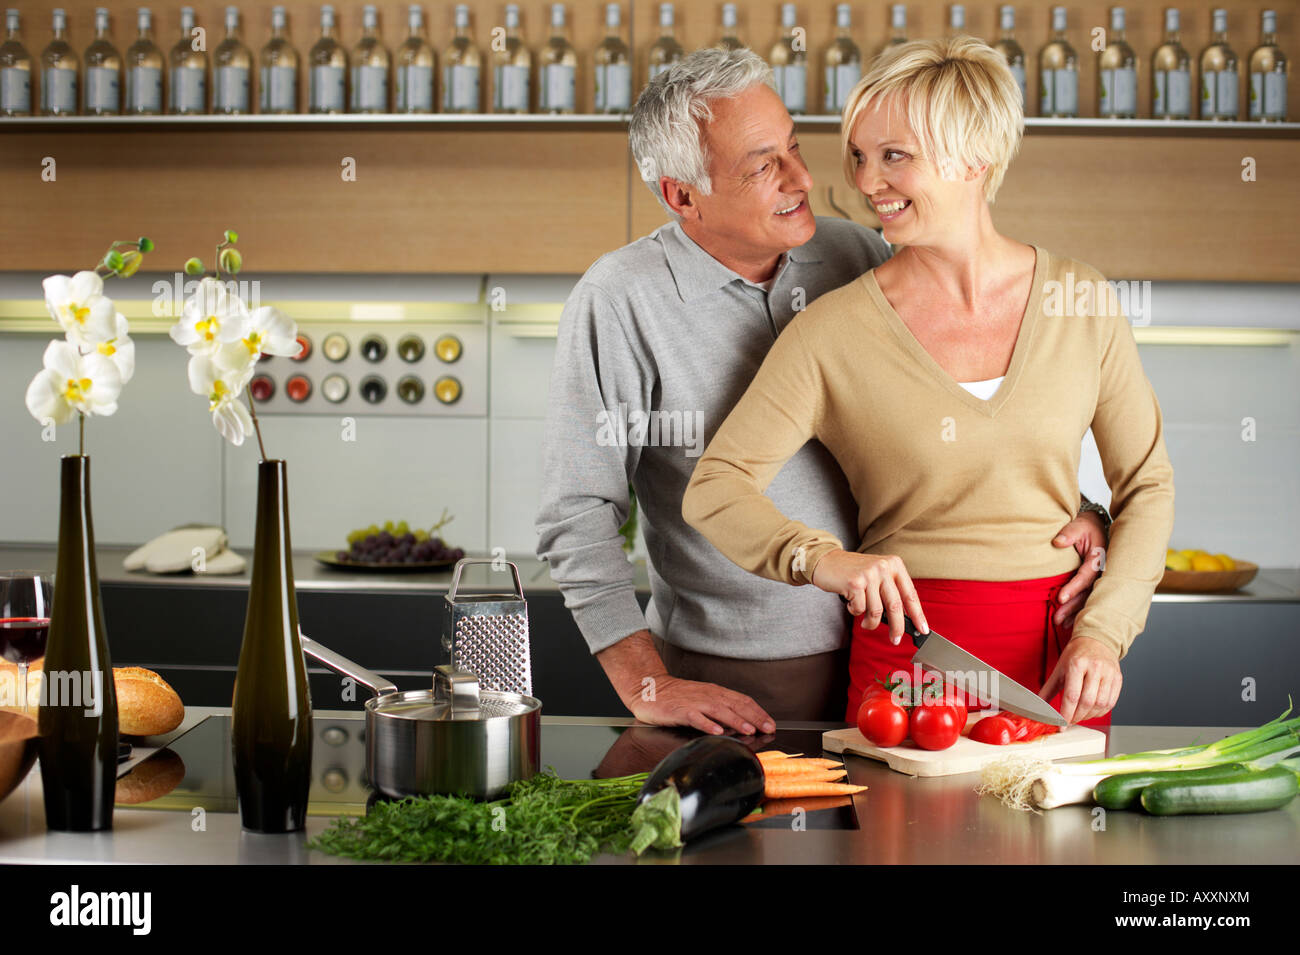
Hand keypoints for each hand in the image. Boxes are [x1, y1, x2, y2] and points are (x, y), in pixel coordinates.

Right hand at [625, 673, 776, 736]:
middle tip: (767, 728)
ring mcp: (694, 702)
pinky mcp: (680, 710)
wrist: (650, 689)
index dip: (758, 712)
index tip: (770, 723)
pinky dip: (707, 724)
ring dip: (736, 720)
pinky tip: (716, 731)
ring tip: (749, 730)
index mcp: (715, 692)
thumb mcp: (703, 699)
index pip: (742, 700)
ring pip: (720, 710)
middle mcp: (708, 695)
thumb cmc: (677, 697)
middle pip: (735, 705)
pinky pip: (696, 717)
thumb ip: (720, 708)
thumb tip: (741, 722)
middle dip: (754, 717)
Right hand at [810, 549, 927, 644]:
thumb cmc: (852, 572)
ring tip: (865, 623)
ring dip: (870, 622)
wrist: (826, 561)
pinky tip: (852, 604)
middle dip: (897, 627)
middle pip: (896, 605)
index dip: (918, 614)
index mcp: (894, 564)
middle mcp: (883, 567)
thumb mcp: (877, 575)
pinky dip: (855, 612)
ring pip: (876, 611)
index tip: (922, 629)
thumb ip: (890, 591)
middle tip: (895, 639)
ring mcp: (869, 574)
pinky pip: (860, 609)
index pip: (910, 594)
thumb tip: (904, 619)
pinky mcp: (854, 582)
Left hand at [1039, 635, 1121, 724]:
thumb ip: (1048, 689)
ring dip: (1089, 716)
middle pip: (1087, 702)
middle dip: (1077, 717)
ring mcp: (1109, 673)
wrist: (1097, 640)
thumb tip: (1038, 707)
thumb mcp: (1059, 669)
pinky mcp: (1118, 679)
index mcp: (1077, 664)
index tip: (1061, 725)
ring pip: (1101, 704)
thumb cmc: (1076, 655)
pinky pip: (1111, 703)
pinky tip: (1092, 711)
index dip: (1066, 714)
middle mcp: (1095, 668)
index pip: (1072, 695)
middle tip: (1070, 721)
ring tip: (1080, 716)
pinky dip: (1100, 712)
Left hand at [1051, 510, 1107, 627]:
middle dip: (1073, 607)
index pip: (1086, 575)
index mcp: (1099, 558)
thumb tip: (1057, 542)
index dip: (1074, 587)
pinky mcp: (1094, 582)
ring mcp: (1099, 578)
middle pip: (1088, 592)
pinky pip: (1088, 598)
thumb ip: (1069, 533)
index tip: (1060, 598)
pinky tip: (1069, 622)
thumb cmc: (1086, 526)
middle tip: (1058, 618)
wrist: (1095, 526)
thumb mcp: (1078, 525)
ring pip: (1088, 599)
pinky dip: (1079, 610)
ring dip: (1075, 612)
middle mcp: (1102, 571)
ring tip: (1061, 624)